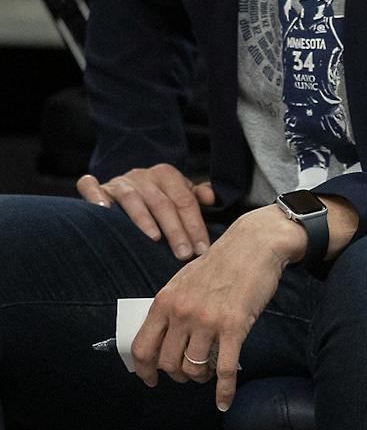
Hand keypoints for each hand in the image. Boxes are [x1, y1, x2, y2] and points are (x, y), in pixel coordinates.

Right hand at [78, 164, 215, 259]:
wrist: (128, 184)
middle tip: (184, 254)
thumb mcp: (180, 193)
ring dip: (143, 219)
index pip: (185, 202)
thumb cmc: (160, 195)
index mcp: (167, 175)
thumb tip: (212, 198)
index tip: (202, 249)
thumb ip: (196, 196)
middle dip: (175, 230)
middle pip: (162, 203)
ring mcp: (119, 181)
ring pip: (132, 199)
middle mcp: (143, 176)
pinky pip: (90, 186)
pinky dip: (95, 196)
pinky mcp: (97, 187)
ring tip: (153, 238)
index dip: (196, 225)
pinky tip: (102, 210)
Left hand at [132, 207, 299, 409]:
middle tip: (188, 373)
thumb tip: (164, 332)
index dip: (143, 370)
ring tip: (207, 374)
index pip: (142, 346)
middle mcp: (182, 314)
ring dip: (199, 377)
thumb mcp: (184, 280)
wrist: (255, 245)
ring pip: (193, 368)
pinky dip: (224, 390)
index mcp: (165, 302)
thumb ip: (172, 306)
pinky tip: (224, 401)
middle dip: (176, 374)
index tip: (150, 379)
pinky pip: (225, 368)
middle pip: (167, 362)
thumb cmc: (222, 262)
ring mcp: (207, 321)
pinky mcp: (234, 327)